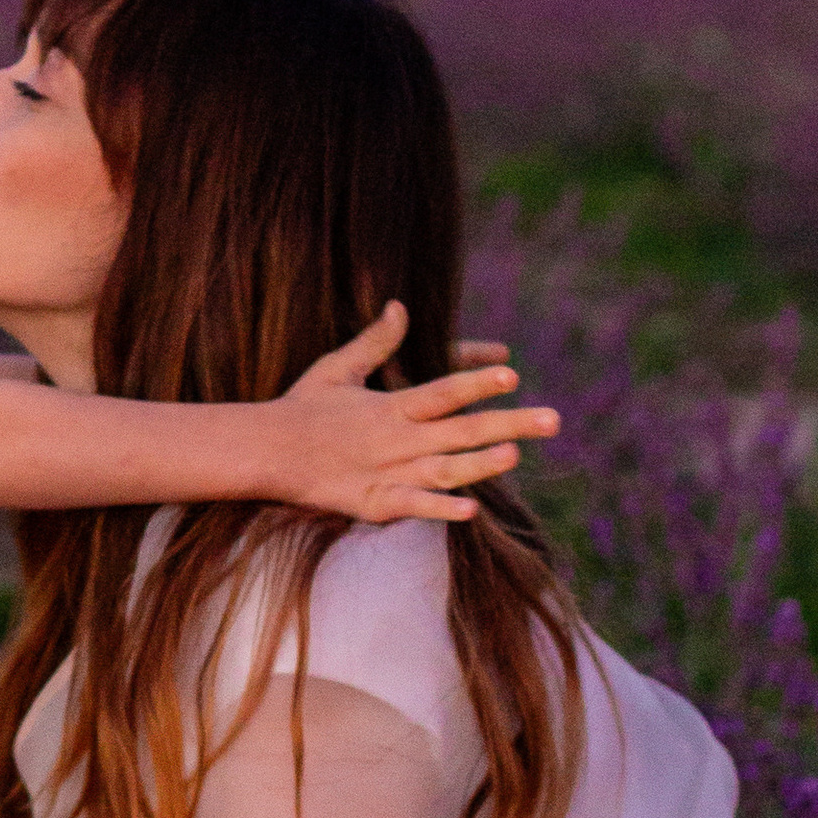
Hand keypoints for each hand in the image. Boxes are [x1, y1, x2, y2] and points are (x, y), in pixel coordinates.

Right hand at [277, 303, 559, 524]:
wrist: (264, 452)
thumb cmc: (300, 407)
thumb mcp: (337, 369)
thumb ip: (376, 342)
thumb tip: (400, 307)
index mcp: (391, 406)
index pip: (442, 390)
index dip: (477, 380)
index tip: (511, 369)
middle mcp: (396, 439)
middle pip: (461, 430)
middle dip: (510, 424)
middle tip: (554, 420)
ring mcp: (387, 473)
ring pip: (444, 469)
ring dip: (481, 464)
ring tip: (515, 456)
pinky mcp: (373, 504)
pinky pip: (412, 508)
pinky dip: (440, 509)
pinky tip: (471, 511)